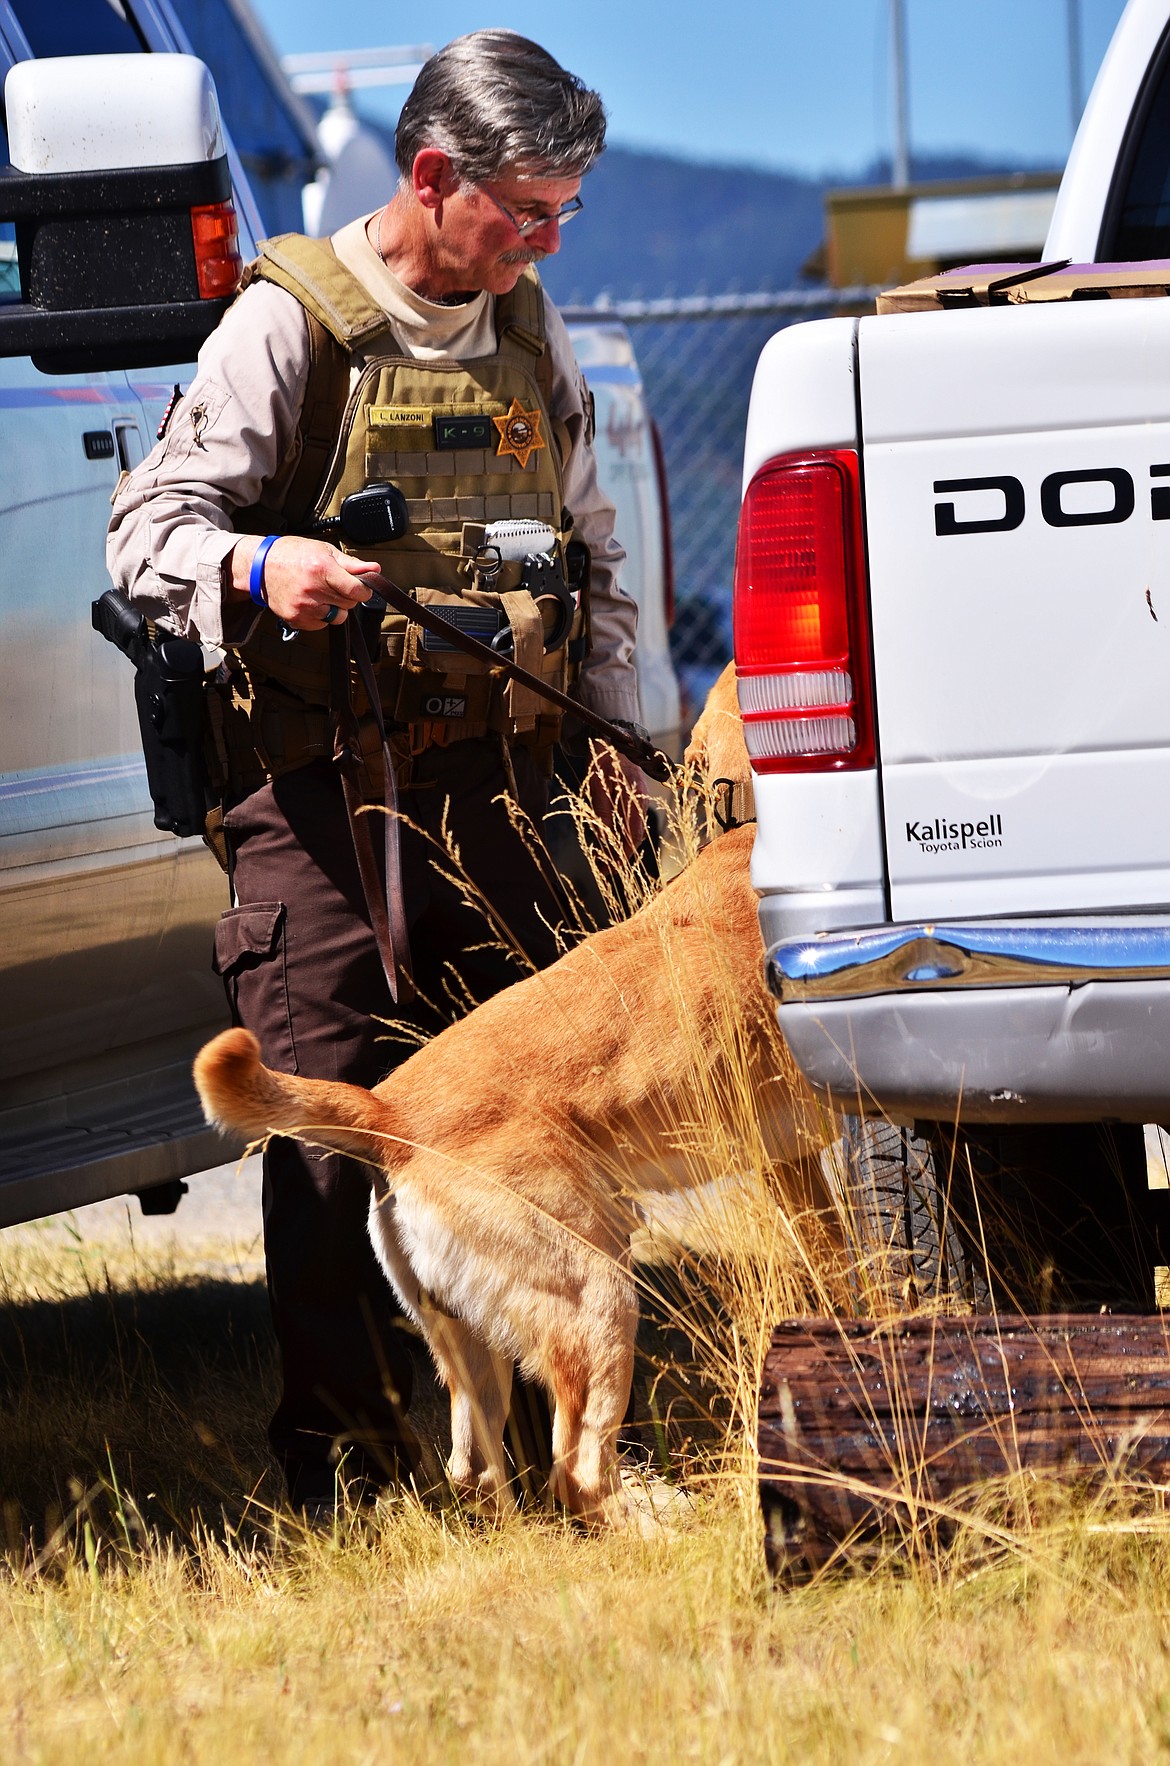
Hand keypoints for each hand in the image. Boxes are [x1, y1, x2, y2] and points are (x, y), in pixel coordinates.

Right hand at [229, 534, 382, 629]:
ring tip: (320, 593)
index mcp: (322, 569)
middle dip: (347, 596)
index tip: (361, 587)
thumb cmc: (294, 555)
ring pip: (337, 617)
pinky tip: (310, 602)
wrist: (261, 565)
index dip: (363, 590)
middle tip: (333, 585)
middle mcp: (312, 589)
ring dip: (334, 608)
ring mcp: (303, 606)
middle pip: (349, 604)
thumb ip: (351, 564)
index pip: (357, 590)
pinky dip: (320, 616)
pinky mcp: (296, 619)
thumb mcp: (324, 551)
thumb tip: (375, 569)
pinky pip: (322, 625)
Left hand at [586, 741, 648, 859]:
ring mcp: (639, 799)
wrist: (614, 736)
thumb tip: (604, 839)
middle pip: (636, 836)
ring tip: (605, 858)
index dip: (622, 855)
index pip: (634, 835)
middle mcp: (642, 801)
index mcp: (636, 798)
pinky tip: (610, 839)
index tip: (610, 868)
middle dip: (621, 855)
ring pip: (633, 830)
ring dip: (620, 845)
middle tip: (605, 869)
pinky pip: (631, 820)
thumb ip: (602, 810)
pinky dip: (621, 833)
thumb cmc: (605, 758)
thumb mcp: (598, 784)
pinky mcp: (635, 796)